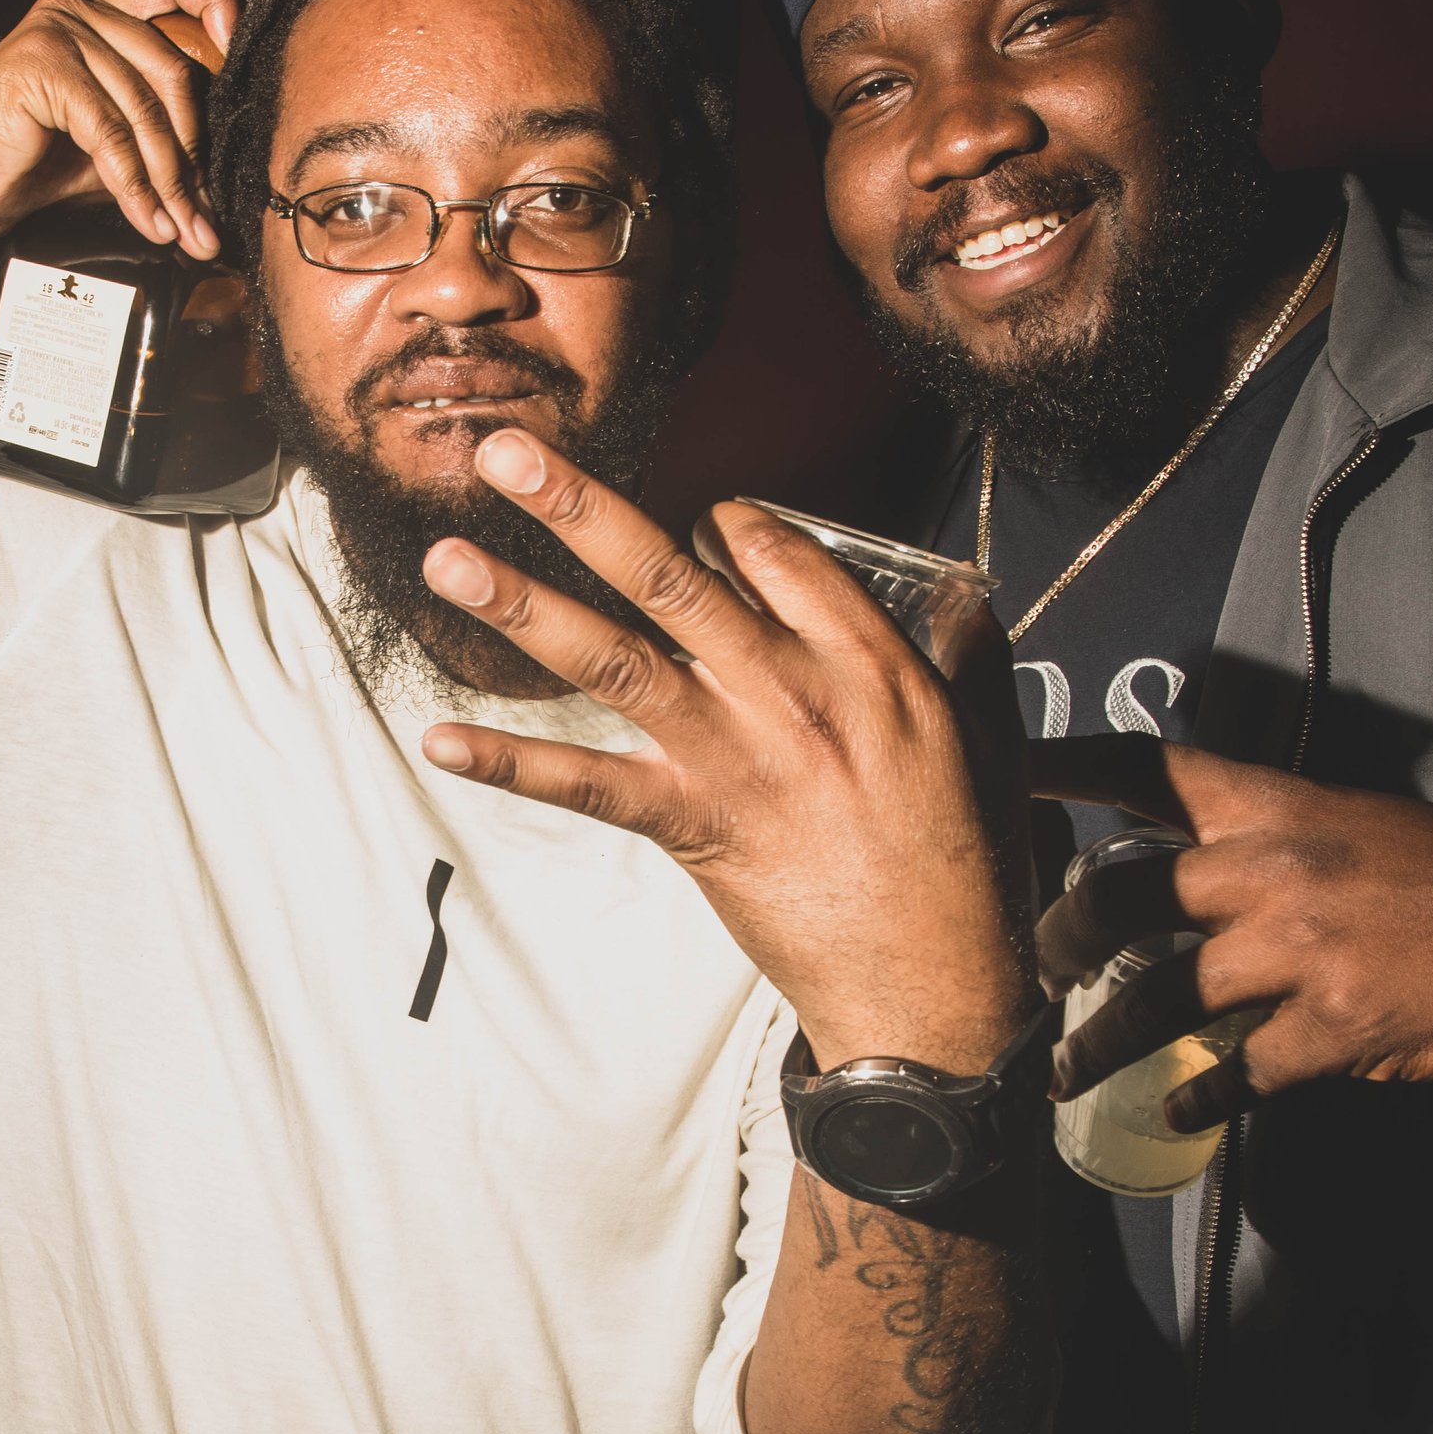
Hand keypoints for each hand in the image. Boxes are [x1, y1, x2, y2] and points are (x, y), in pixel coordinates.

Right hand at [0, 0, 237, 261]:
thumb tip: (222, 171)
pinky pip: (110, 130)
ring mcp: (56, 30)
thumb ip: (158, 134)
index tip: (235, 55)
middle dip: (193, 152)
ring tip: (180, 229)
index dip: (213, 2)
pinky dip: (133, 183)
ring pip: (145, 106)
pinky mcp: (40, 64)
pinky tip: (145, 217)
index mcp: (96, 14)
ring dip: (168, 181)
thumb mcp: (109, 147)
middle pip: (171, 67)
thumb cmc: (22, 168)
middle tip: (203, 214)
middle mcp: (76, 9)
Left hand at [417, 436, 1035, 1069]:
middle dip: (582, 508)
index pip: (773, 551)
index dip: (722, 523)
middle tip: (508, 453)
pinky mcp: (692, 826)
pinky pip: (586, 785)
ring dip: (524, 604)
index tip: (698, 520)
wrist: (933, 980)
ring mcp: (732, 757)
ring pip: (614, 658)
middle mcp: (788, 692)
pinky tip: (439, 740)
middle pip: (672, 577)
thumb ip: (971, 655)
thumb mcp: (993, 737)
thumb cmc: (965, 862)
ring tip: (448, 557)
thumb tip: (962, 600)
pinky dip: (510, 762)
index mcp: (866, 660)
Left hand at [1035, 739, 1432, 1128]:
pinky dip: (1200, 1100)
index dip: (1062, 765)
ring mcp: (1302, 950)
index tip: (1000, 772)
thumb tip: (1189, 883)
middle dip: (1056, 943)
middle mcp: (1275, 867)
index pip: (1147, 766)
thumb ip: (1267, 848)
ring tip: (1064, 1072)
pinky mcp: (1336, 1027)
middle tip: (1032, 973)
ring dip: (1099, 1045)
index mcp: (1278, 807)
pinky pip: (1238, 1074)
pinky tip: (1181, 1112)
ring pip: (1157, 999)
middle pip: (1118, 896)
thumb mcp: (1356, 827)